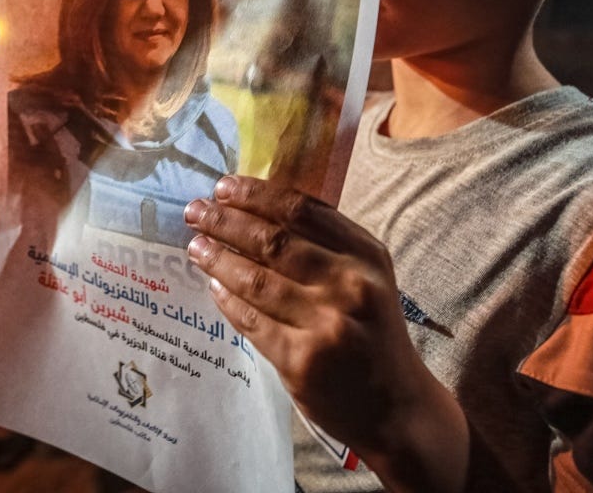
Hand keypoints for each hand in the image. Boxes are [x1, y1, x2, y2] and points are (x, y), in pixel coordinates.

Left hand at [184, 176, 466, 489]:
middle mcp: (349, 285)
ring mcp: (325, 325)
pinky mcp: (300, 361)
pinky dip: (227, 301)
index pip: (303, 211)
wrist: (397, 406)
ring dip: (218, 259)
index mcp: (366, 256)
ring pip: (255, 281)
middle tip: (195, 211)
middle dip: (225, 222)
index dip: (257, 195)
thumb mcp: (367, 277)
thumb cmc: (373, 332)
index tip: (223, 187)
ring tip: (196, 247)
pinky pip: (251, 321)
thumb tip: (256, 210)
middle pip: (273, 241)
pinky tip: (213, 287)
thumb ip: (325, 244)